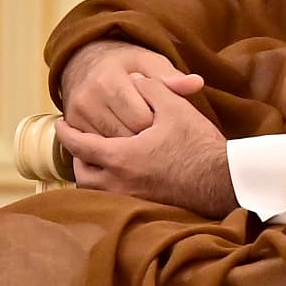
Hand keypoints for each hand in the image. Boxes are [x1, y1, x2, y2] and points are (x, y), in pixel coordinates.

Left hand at [58, 72, 234, 213]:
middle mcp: (120, 183)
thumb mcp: (174, 106)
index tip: (60, 124)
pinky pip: (113, 198)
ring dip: (92, 173)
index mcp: (121, 158)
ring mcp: (133, 198)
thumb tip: (134, 79)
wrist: (225, 181)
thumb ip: (149, 88)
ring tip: (98, 158)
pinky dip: (108, 186)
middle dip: (77, 157)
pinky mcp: (147, 206)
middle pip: (82, 173)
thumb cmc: (199, 144)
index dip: (66, 133)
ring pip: (95, 190)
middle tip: (80, 142)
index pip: (79, 146)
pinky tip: (120, 173)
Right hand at [60, 40, 203, 137]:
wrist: (83, 60)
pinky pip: (96, 148)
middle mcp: (89, 98)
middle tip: (152, 128)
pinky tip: (122, 135)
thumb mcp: (148, 62)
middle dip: (144, 137)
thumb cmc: (124, 64)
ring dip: (129, 144)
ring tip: (138, 130)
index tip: (161, 117)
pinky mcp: (72, 124)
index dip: (157, 123)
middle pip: (126, 137)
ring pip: (111, 147)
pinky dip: (113, 146)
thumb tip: (196, 84)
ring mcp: (77, 113)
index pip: (141, 119)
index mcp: (109, 80)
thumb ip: (171, 76)